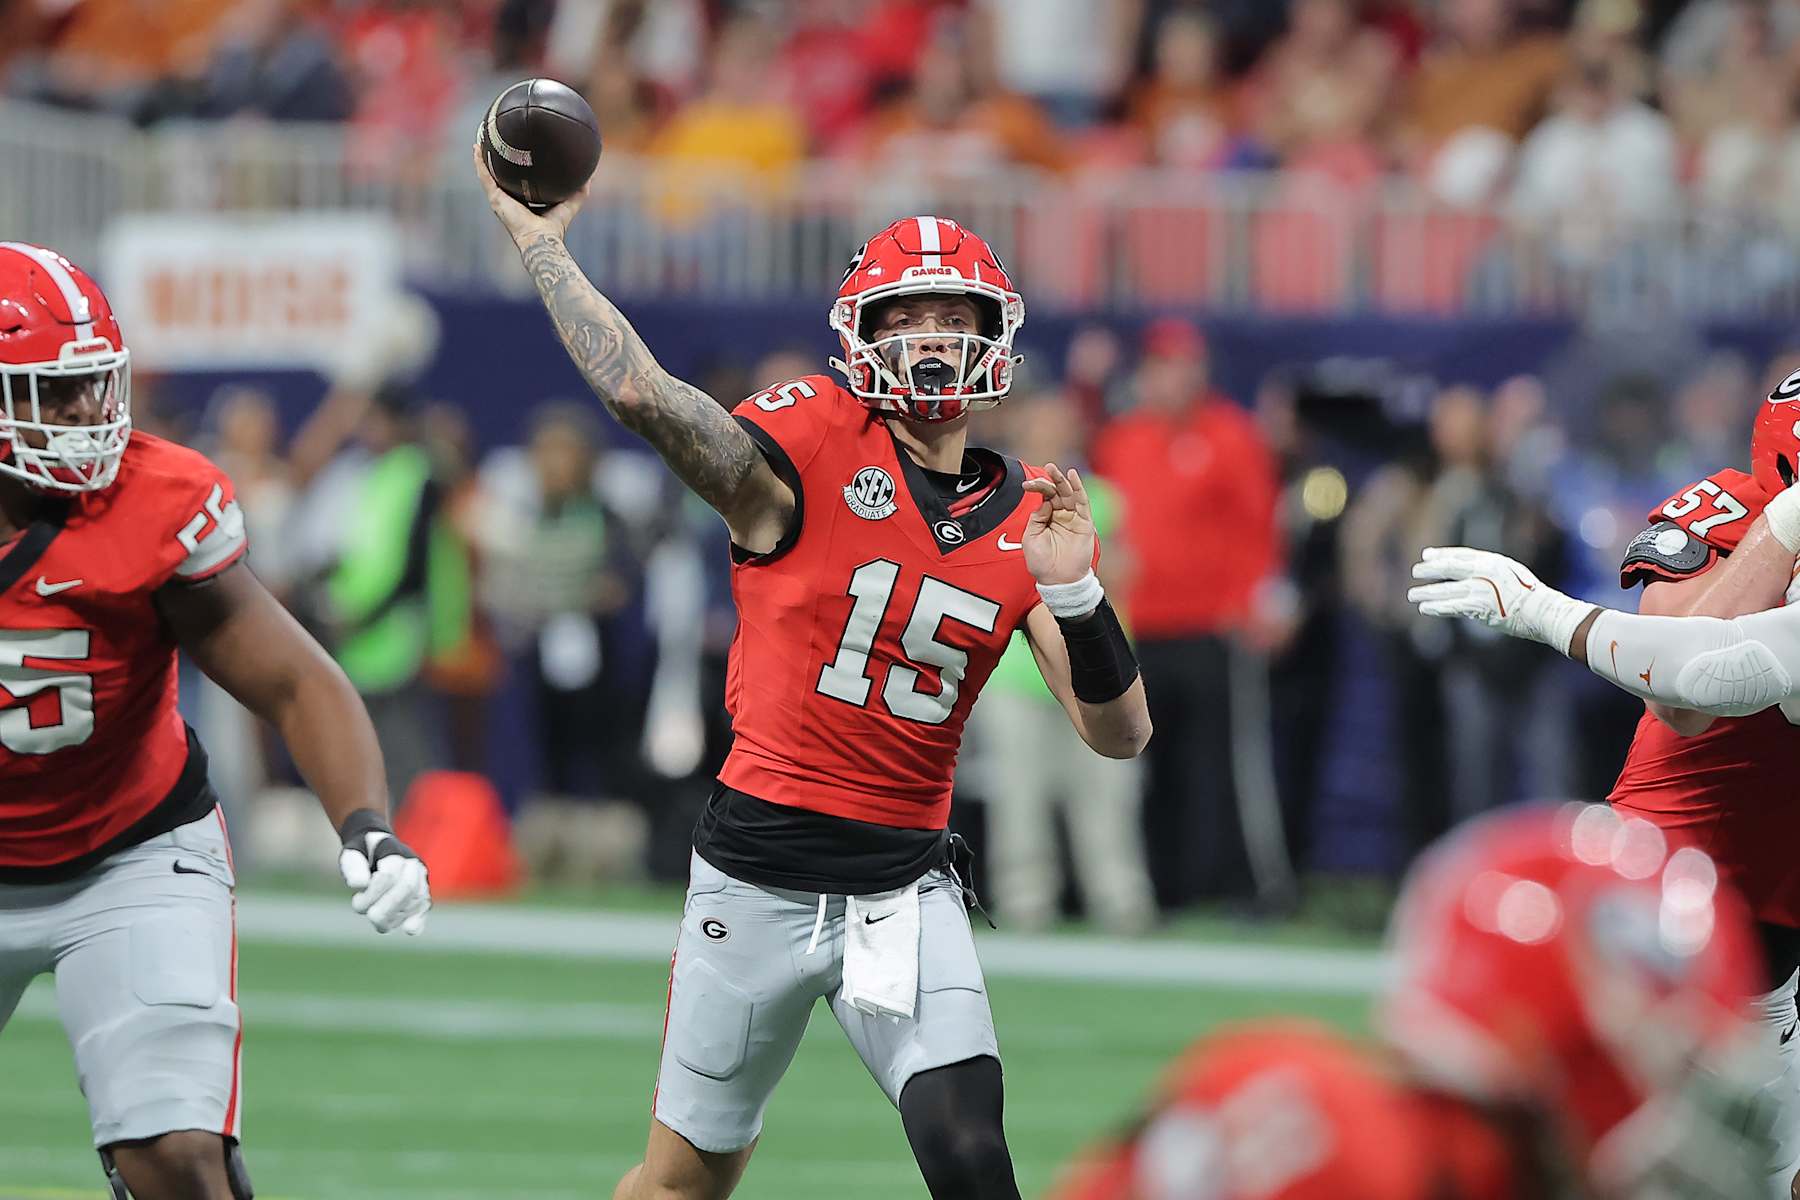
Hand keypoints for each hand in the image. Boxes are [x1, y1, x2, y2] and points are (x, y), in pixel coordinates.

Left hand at [337, 810, 429, 935]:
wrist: (377, 851)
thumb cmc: (363, 853)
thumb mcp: (352, 852)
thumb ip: (354, 865)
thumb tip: (360, 884)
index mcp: (395, 851)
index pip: (390, 874)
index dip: (373, 890)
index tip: (358, 894)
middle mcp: (413, 866)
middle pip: (407, 888)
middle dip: (386, 906)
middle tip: (368, 913)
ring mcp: (420, 882)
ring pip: (413, 902)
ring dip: (392, 915)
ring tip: (373, 915)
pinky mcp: (422, 899)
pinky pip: (423, 910)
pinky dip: (418, 920)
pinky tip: (409, 929)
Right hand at [472, 139, 589, 246]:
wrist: (542, 238)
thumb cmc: (556, 226)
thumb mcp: (571, 202)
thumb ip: (581, 190)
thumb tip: (591, 175)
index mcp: (523, 200)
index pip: (517, 181)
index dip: (516, 168)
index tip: (516, 152)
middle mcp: (509, 199)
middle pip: (499, 175)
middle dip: (496, 160)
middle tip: (493, 141)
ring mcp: (500, 198)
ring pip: (487, 174)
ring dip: (482, 157)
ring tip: (479, 139)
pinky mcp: (495, 198)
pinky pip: (484, 177)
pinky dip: (479, 162)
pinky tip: (476, 148)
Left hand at [1022, 463, 1096, 585]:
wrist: (1058, 581)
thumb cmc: (1043, 563)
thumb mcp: (1031, 538)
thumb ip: (1037, 518)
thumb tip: (1045, 502)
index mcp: (1047, 518)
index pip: (1044, 496)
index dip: (1037, 488)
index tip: (1026, 486)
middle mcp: (1061, 515)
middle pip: (1057, 492)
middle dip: (1051, 479)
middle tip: (1046, 467)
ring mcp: (1073, 518)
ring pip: (1070, 494)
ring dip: (1063, 480)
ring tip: (1055, 469)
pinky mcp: (1084, 523)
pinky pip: (1083, 503)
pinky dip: (1079, 488)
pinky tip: (1073, 476)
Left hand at [1407, 546, 1588, 651]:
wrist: (1542, 611)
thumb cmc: (1531, 594)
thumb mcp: (1511, 572)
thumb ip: (1489, 570)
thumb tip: (1468, 571)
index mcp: (1493, 561)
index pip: (1461, 554)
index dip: (1442, 554)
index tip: (1427, 556)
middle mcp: (1484, 572)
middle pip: (1449, 568)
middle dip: (1430, 570)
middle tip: (1415, 571)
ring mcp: (1480, 589)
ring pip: (1446, 590)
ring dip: (1427, 592)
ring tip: (1412, 595)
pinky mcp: (1478, 607)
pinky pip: (1452, 607)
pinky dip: (1436, 607)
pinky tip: (1425, 608)